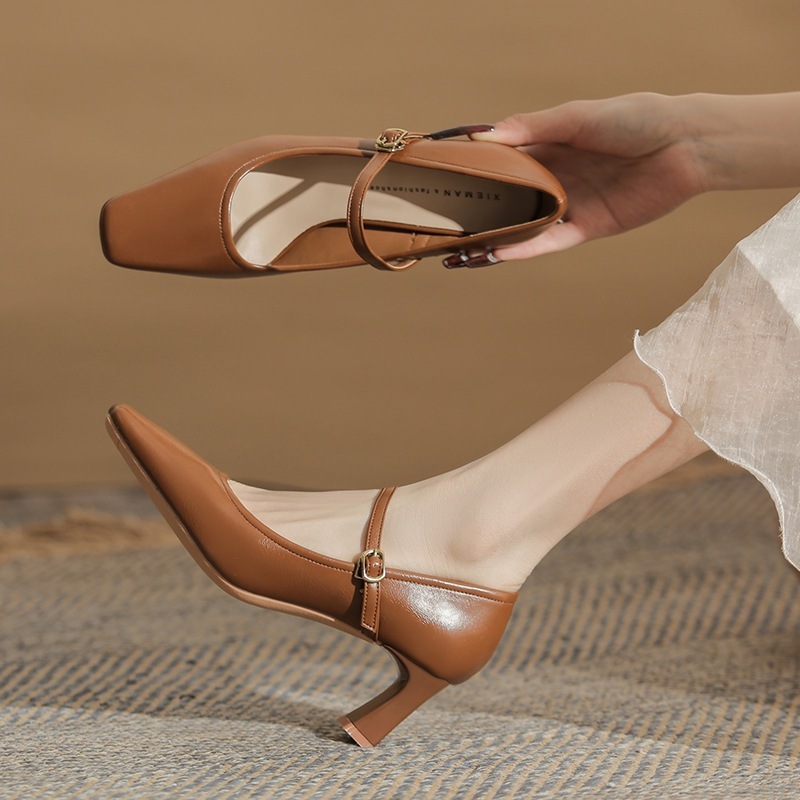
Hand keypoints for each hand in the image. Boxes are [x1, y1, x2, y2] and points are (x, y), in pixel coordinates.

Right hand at [459, 93, 708, 261]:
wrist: (684, 145)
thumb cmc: (634, 118)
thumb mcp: (578, 116)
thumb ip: (533, 127)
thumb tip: (482, 136)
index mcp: (545, 148)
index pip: (497, 161)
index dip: (468, 171)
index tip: (434, 179)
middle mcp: (551, 179)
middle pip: (503, 199)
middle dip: (472, 213)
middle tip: (436, 224)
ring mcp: (567, 205)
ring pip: (520, 227)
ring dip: (490, 239)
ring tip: (456, 251)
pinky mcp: (585, 228)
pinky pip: (547, 243)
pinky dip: (522, 249)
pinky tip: (495, 254)